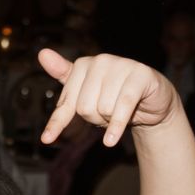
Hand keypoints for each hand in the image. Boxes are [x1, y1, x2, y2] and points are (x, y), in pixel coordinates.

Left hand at [38, 50, 177, 147]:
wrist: (152, 101)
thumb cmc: (115, 97)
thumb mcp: (87, 91)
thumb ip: (65, 76)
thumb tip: (42, 53)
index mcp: (84, 65)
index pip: (67, 101)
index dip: (58, 122)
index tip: (47, 139)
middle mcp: (101, 61)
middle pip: (85, 107)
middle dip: (96, 119)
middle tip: (109, 113)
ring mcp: (122, 65)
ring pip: (103, 109)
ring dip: (111, 120)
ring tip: (121, 112)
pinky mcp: (140, 75)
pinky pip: (122, 106)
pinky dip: (116, 126)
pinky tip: (110, 141)